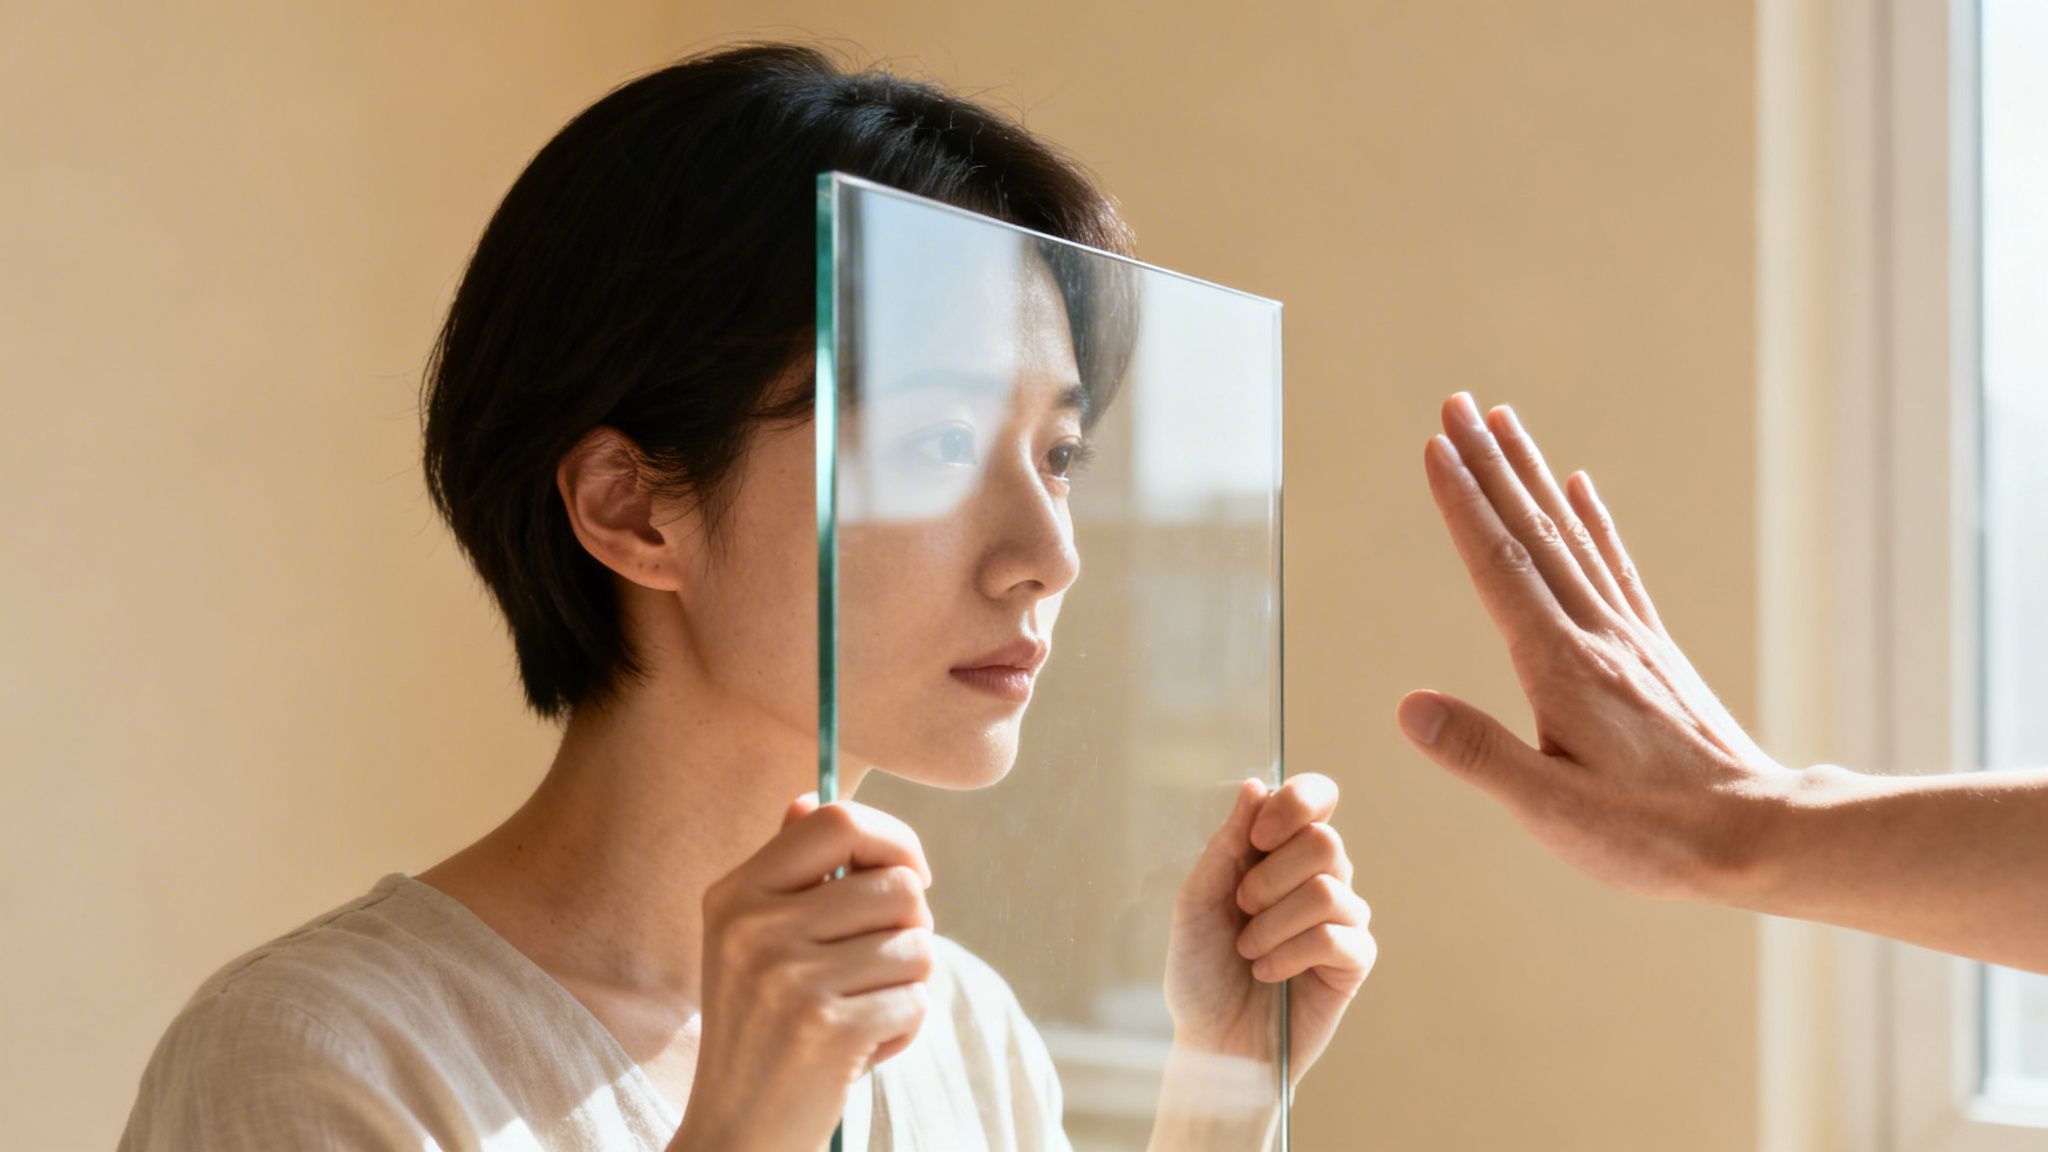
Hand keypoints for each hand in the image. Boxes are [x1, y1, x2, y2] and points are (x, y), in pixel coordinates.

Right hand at [671, 796, 933, 1151]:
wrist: (736, 1132)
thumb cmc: (761, 1029)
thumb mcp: (751, 943)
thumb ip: (787, 873)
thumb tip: (808, 799)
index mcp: (736, 894)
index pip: (836, 822)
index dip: (894, 839)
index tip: (910, 874)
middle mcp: (755, 929)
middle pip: (897, 886)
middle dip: (910, 929)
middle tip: (877, 968)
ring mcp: (790, 979)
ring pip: (917, 946)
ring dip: (906, 985)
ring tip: (860, 1012)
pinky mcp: (829, 1030)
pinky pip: (916, 1001)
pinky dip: (903, 1030)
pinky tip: (860, 1051)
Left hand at [1164, 775, 1373, 1084]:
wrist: (1213, 1042)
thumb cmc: (1201, 970)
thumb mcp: (1196, 902)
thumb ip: (1226, 846)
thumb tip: (1255, 786)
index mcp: (1280, 851)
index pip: (1317, 797)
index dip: (1295, 804)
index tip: (1258, 838)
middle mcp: (1319, 876)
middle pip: (1324, 841)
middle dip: (1270, 878)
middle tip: (1242, 909)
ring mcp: (1343, 917)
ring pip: (1326, 890)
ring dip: (1272, 924)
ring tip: (1249, 951)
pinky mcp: (1355, 959)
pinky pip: (1336, 936)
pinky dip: (1289, 954)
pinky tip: (1268, 972)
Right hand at [1398, 393, 1793, 900]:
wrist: (1763, 836)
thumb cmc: (1653, 835)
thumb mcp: (1552, 810)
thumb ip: (1479, 754)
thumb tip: (1408, 707)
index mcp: (1561, 666)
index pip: (1499, 567)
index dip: (1462, 505)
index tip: (1434, 445)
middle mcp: (1596, 635)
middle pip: (1532, 531)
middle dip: (1488, 464)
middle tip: (1455, 402)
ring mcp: (1630, 639)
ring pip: (1570, 536)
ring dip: (1531, 475)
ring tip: (1504, 421)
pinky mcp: (1652, 653)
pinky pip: (1615, 567)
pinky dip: (1592, 520)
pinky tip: (1580, 488)